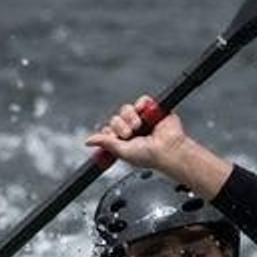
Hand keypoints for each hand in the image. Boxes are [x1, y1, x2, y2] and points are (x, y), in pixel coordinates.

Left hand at [85, 96, 234, 199]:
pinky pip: (142, 101)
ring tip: (138, 127)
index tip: (115, 138)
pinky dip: (142, 105)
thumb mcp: (122, 151)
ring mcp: (142, 119)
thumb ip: (105, 143)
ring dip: (129, 117)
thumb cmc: (149, 156)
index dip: (109, 132)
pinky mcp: (153, 110)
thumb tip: (88, 140)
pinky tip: (144, 114)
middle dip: (119, 126)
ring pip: (126, 109)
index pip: (108, 130)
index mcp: (124, 140)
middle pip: (116, 119)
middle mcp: (132, 129)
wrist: (168, 150)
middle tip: (128, 135)